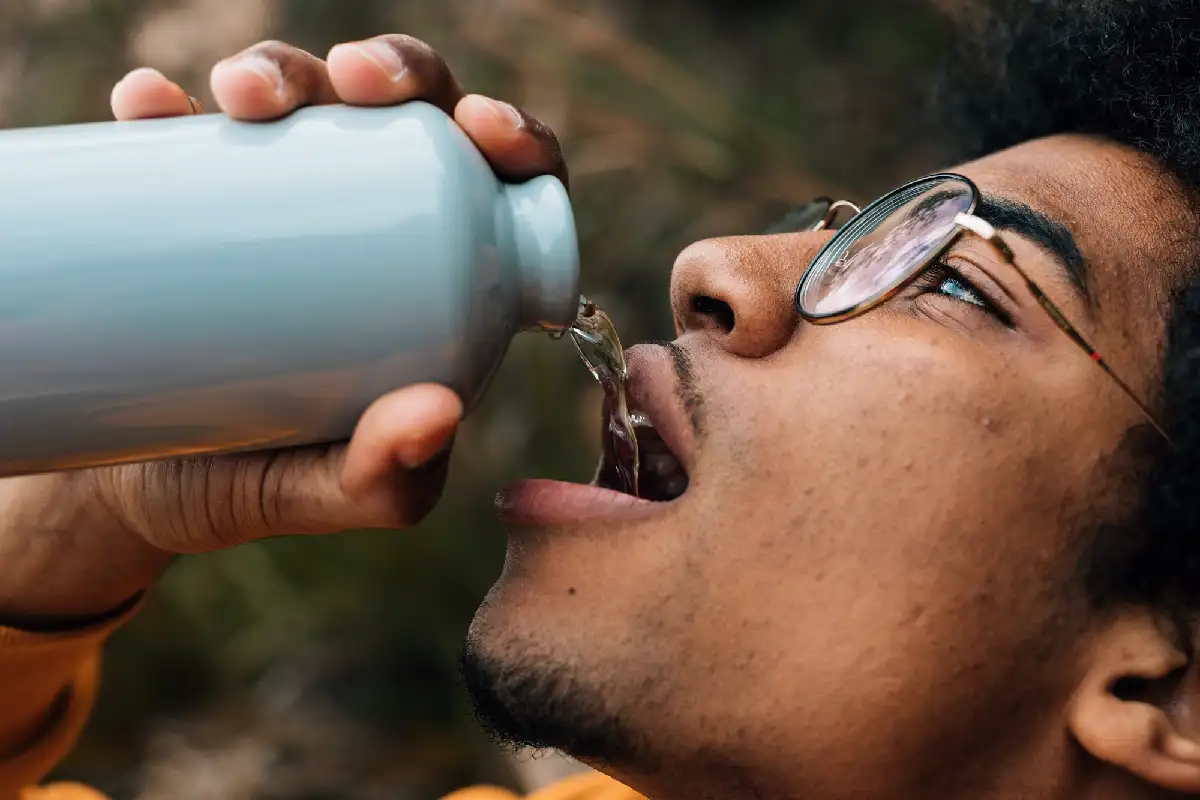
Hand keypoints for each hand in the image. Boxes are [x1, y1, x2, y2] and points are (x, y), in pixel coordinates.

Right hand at [0, 35, 568, 626]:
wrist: (138, 490)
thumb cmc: (265, 485)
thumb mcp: (340, 495)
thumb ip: (390, 479)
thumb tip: (437, 414)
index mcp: (439, 279)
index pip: (499, 187)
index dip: (515, 134)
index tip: (484, 129)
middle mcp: (367, 224)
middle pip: (406, 116)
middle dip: (395, 72)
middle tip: (352, 86)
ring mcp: (274, 203)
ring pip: (304, 100)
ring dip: (284, 69)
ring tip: (241, 98)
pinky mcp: (186, 199)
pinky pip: (182, 128)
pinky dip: (164, 107)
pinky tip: (149, 107)